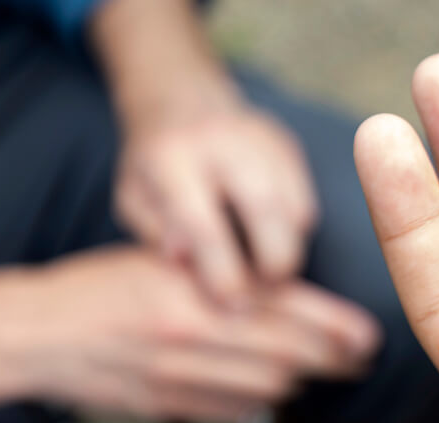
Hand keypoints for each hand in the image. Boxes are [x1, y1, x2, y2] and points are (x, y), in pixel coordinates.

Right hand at [0, 246, 377, 422]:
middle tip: (361, 360)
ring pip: (269, 389)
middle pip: (290, 355)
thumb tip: (299, 304)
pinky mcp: (169, 410)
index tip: (370, 336)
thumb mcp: (168, 264)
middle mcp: (192, 334)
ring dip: (298, 381)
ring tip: (319, 372)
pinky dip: (257, 405)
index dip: (338, 326)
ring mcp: (179, 377)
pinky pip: (235, 415)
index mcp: (197, 289)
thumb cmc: (107, 288)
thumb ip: (230, 282)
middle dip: (334, 359)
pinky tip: (264, 391)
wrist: (38, 334)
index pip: (288, 309)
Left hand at [114, 95, 317, 305]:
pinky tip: (271, 239)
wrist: (181, 101)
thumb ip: (157, 234)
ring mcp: (263, 139)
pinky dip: (294, 232)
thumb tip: (189, 263)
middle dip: (274, 263)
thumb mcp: (133, 198)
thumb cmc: (153, 165)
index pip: (206, 225)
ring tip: (265, 270)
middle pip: (268, 211)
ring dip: (288, 250)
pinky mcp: (289, 146)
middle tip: (263, 292)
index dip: (223, 273)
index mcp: (172, 156)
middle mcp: (222, 140)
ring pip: (296, 210)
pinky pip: (306, 201)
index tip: (232, 305)